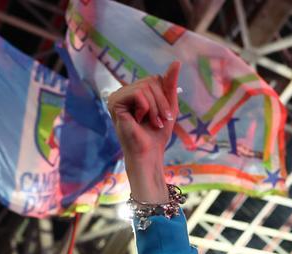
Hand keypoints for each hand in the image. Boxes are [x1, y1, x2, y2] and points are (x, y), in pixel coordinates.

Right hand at [107, 62, 179, 202]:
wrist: (149, 152)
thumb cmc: (157, 134)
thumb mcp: (169, 105)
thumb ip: (170, 84)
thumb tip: (176, 62)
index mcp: (135, 92)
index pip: (155, 79)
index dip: (165, 95)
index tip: (167, 115)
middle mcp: (124, 92)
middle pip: (151, 80)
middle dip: (162, 102)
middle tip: (161, 120)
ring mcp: (118, 96)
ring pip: (146, 87)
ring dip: (156, 107)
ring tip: (153, 122)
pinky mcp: (115, 102)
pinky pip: (139, 94)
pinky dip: (146, 108)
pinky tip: (140, 120)